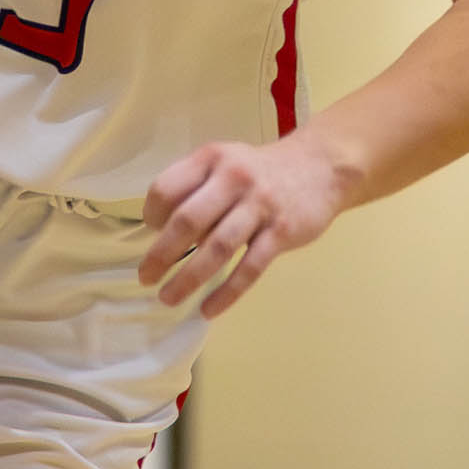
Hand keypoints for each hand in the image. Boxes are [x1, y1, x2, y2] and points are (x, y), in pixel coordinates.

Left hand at [139, 135, 345, 318]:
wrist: (322, 167)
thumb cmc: (261, 172)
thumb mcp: (226, 162)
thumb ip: (195, 187)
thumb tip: (161, 231)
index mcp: (212, 159)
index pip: (167, 188)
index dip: (152, 215)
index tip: (152, 233)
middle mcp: (234, 178)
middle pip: (188, 221)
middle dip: (161, 254)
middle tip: (146, 278)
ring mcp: (260, 205)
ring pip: (217, 248)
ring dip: (188, 278)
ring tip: (169, 298)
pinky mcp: (283, 231)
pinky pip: (250, 268)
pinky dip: (227, 292)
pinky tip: (208, 309)